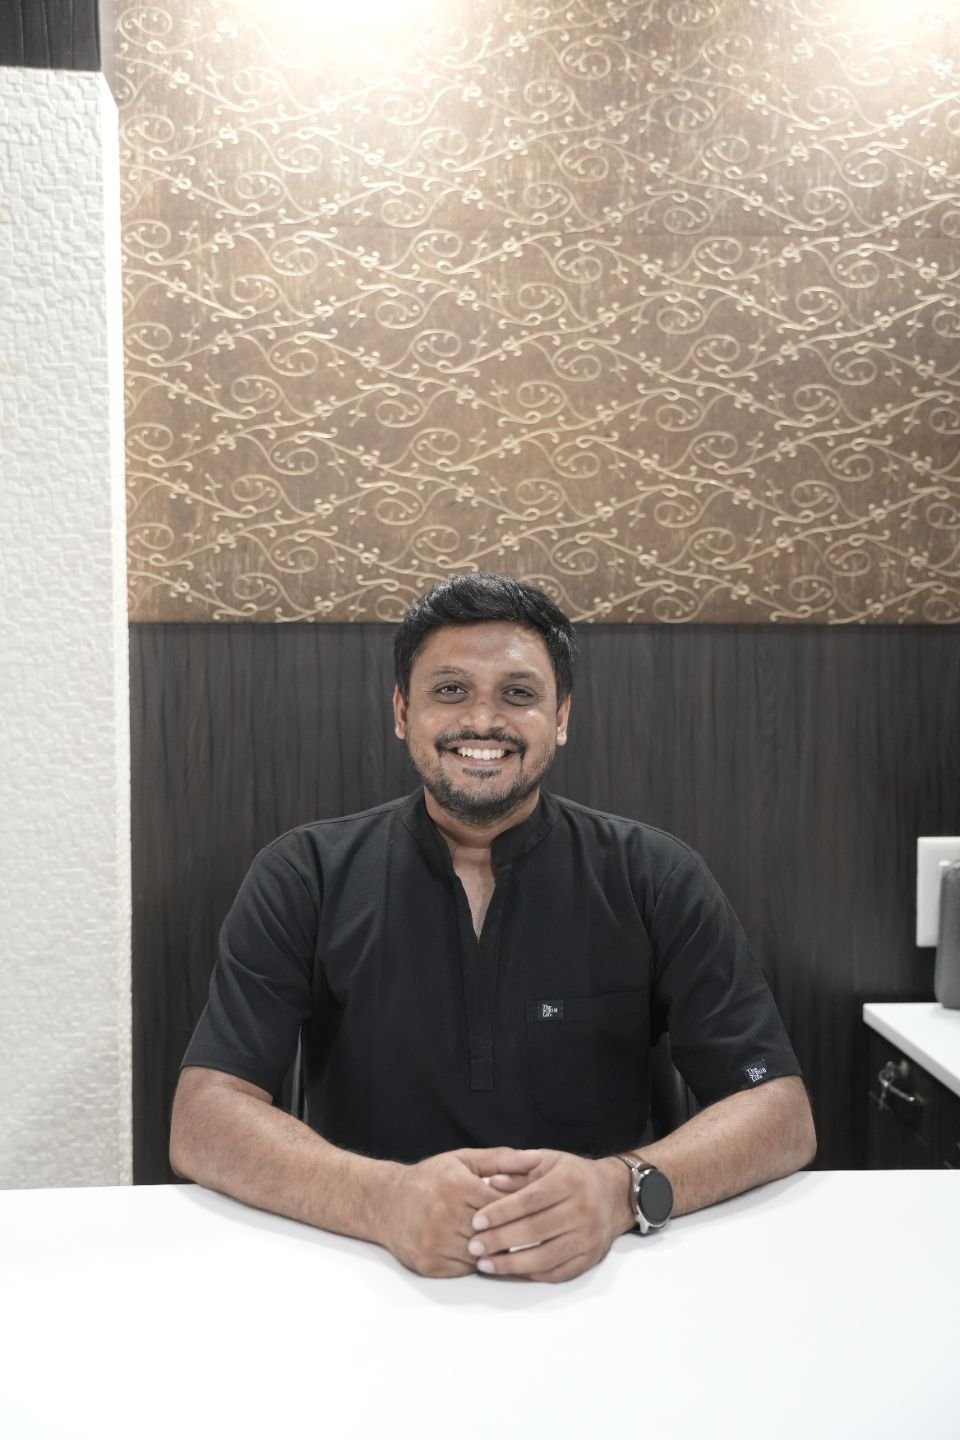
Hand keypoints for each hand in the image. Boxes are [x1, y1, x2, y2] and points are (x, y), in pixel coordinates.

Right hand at [381, 1147, 541, 1277]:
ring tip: (503, 1239)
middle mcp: (444, 1215)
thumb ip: (501, 1160)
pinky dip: (477, 1262)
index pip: (503, 1203)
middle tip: (527, 1229)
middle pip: (494, 1231)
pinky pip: (466, 1269)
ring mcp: (436, 1242)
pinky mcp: (430, 1264)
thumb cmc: (430, 1179)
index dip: (521, 1207)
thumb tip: (536, 1159)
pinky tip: (479, 1250)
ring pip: (483, 1254)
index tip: (534, 1208)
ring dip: (495, 1249)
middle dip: (511, 1230)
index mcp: (456, 1186)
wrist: (386, 1203)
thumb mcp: (463, 1160)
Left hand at [466, 1151, 627, 1282]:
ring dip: (511, 1264)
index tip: (476, 1222)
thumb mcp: (548, 1161)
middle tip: (473, 1246)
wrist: (613, 1194)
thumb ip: (518, 1170)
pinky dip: (531, 1274)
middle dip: (500, 1240)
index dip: (500, 1212)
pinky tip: (510, 1271)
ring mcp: (588, 1237)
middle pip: (535, 1230)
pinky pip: (557, 1272)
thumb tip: (491, 1181)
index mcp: (569, 1181)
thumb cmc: (572, 1175)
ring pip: (545, 1256)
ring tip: (485, 1264)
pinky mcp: (590, 1258)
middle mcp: (582, 1209)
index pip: (529, 1200)